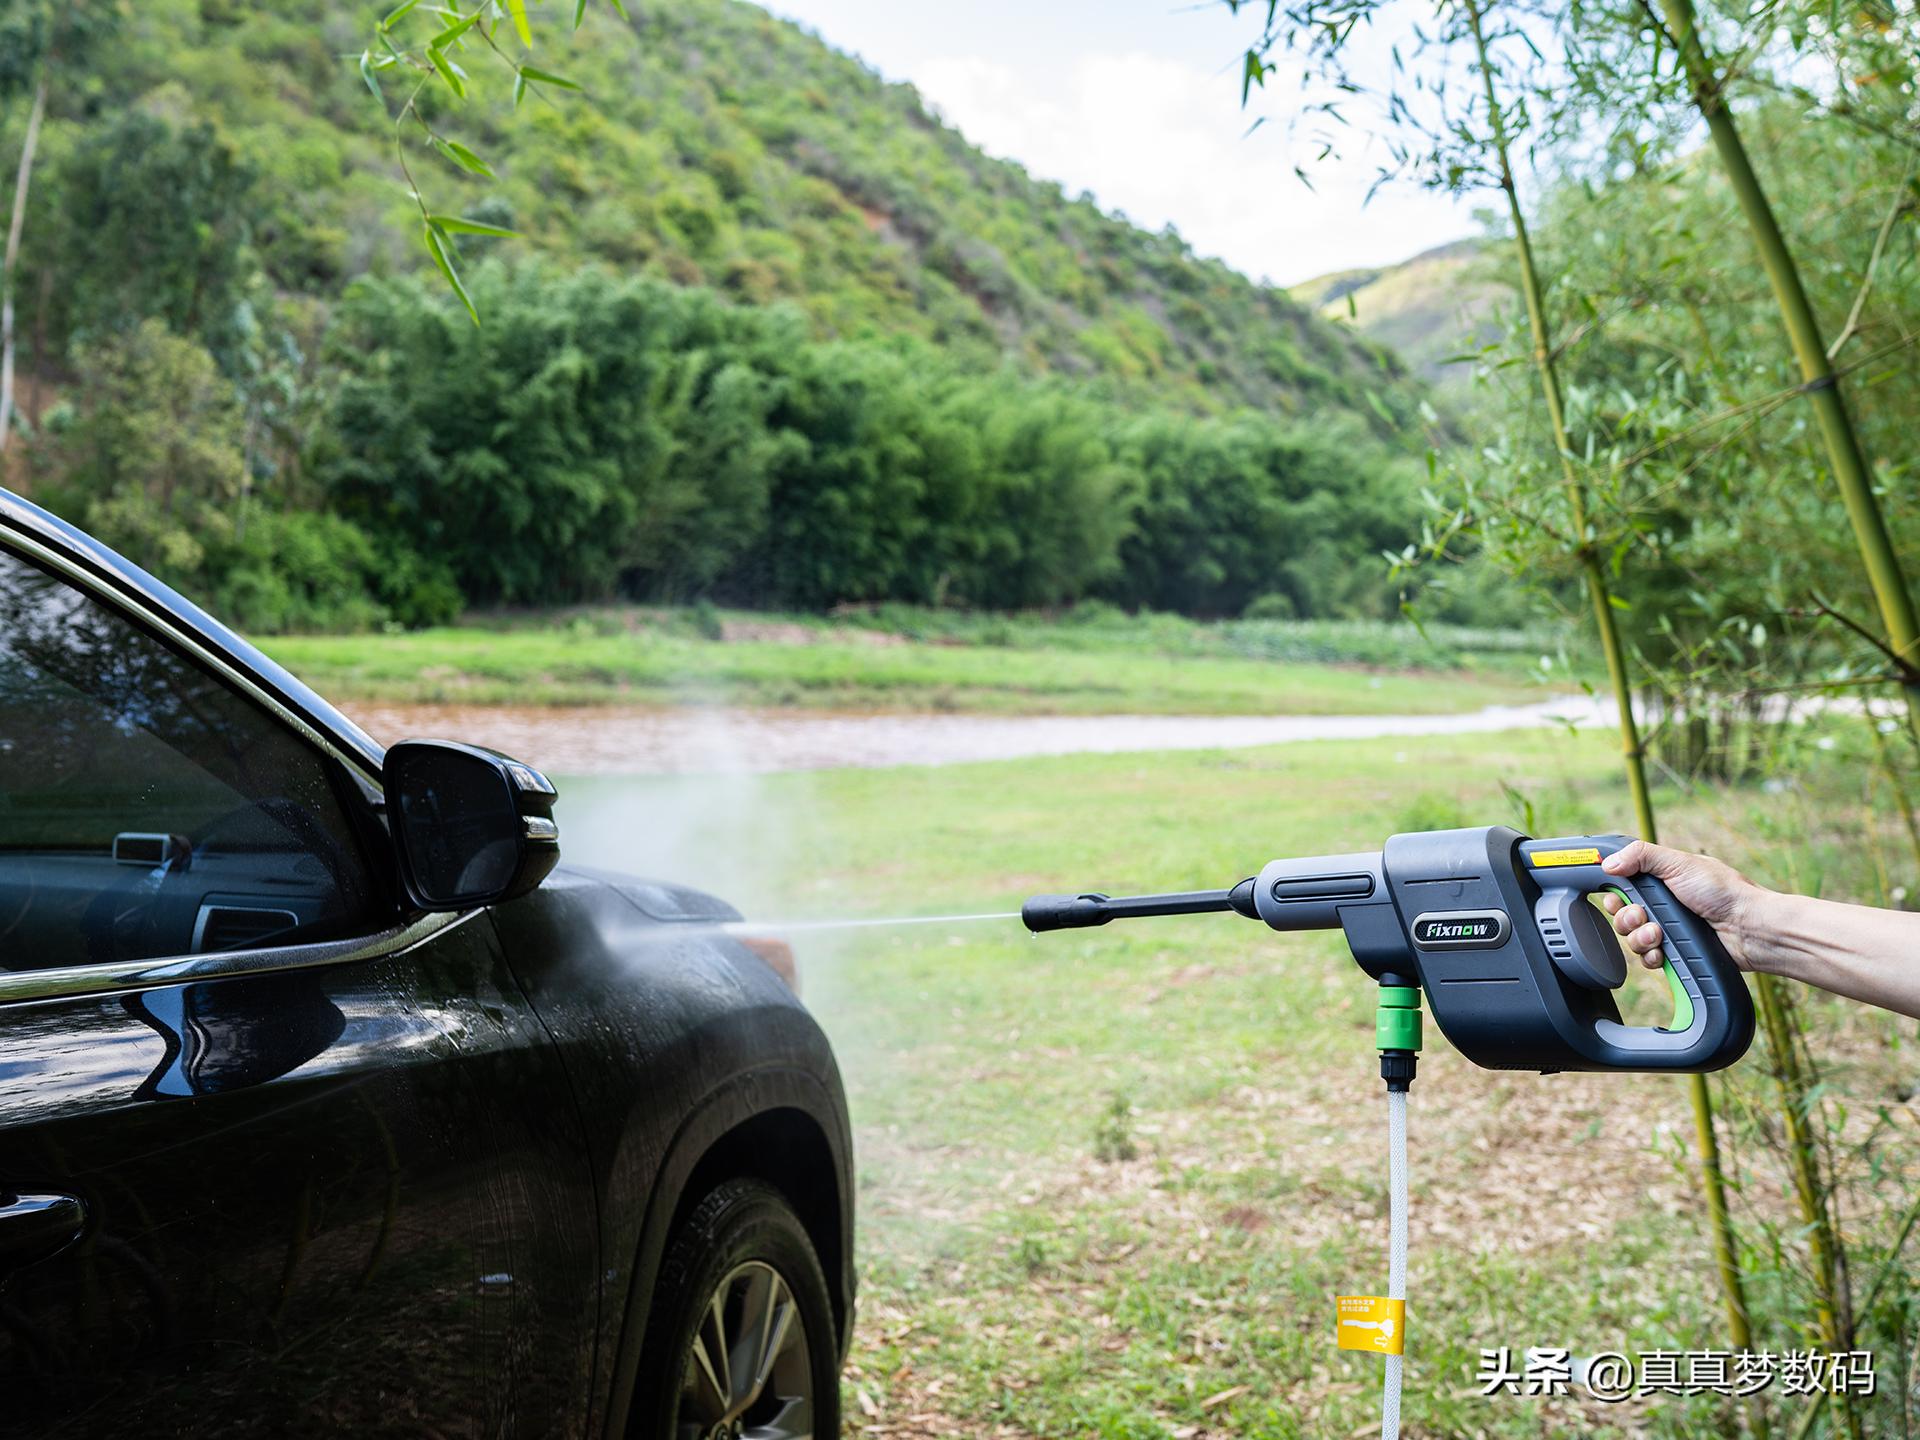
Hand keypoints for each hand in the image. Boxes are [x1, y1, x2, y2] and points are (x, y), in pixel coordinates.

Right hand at [1598, 839, 1763, 970]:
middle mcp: (1661, 905)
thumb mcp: (1680, 863)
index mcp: (1660, 881)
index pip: (1622, 887)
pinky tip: (1663, 951)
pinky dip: (1651, 956)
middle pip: (1622, 914)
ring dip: (1639, 937)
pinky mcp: (1675, 952)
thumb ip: (1641, 855)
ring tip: (1659, 934)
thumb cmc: (1724, 892)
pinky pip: (1647, 958)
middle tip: (1643, 915)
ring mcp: (1668, 929)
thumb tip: (1608, 862)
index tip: (1616, 896)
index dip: (1614, 893)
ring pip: (1631, 938)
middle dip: (1626, 917)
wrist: (1750, 929)